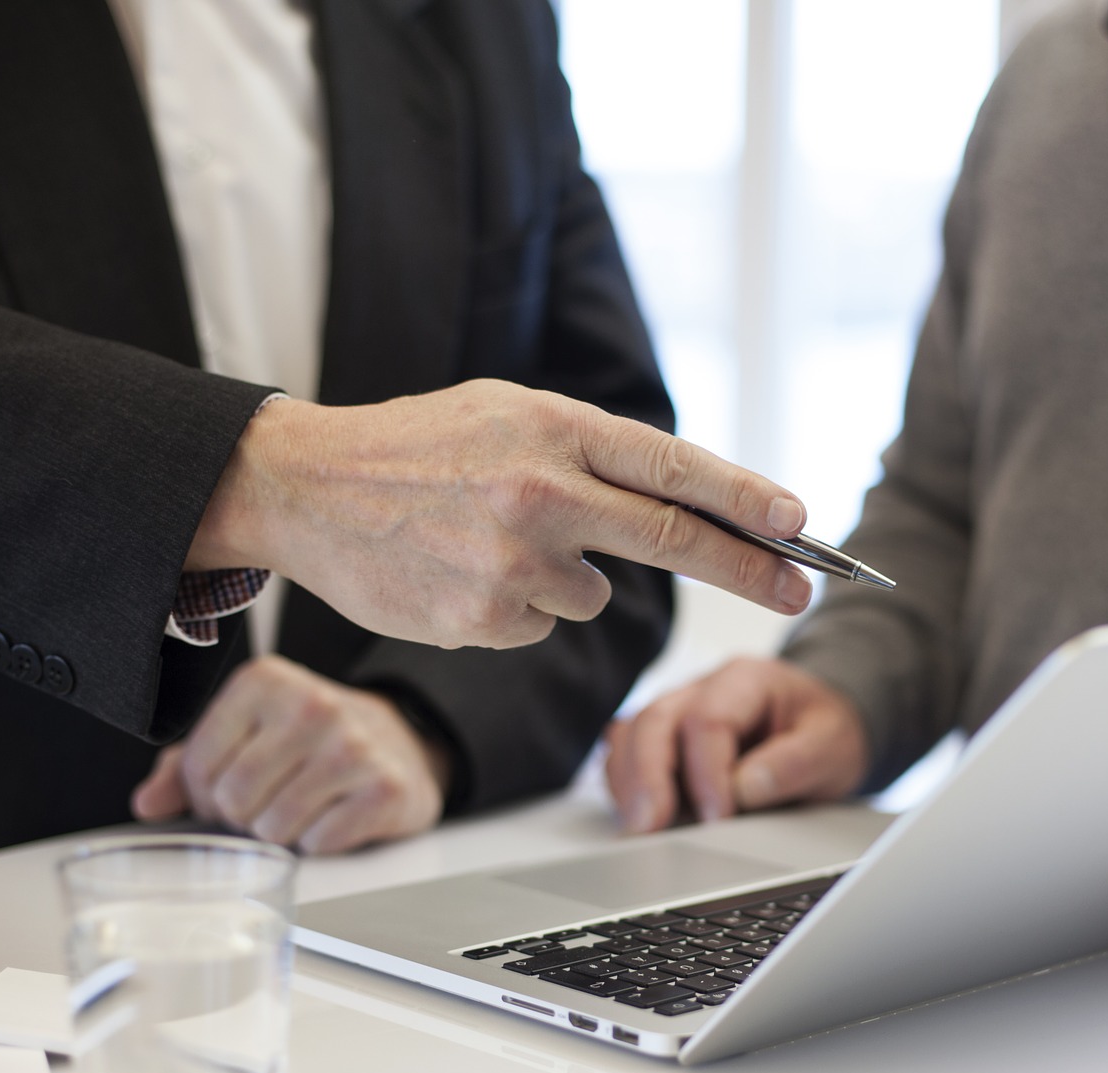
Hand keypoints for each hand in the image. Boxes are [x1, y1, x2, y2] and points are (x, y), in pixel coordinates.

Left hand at [131, 656, 449, 854]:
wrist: (399, 743)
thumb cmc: (308, 741)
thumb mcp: (245, 735)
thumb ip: (186, 766)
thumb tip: (147, 805)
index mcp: (264, 681)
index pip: (198, 766)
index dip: (205, 794)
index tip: (230, 787)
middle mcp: (311, 704)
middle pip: (234, 800)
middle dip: (243, 817)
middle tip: (267, 803)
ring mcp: (353, 746)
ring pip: (274, 827)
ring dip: (280, 833)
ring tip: (301, 807)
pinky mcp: (386, 788)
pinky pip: (320, 842)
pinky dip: (319, 842)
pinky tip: (334, 814)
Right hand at [187, 382, 813, 649]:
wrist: (305, 487)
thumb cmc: (418, 446)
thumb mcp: (507, 413)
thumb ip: (589, 452)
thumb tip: (683, 501)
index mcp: (552, 427)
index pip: (674, 468)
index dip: (747, 500)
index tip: (801, 523)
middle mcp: (541, 492)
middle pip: (674, 540)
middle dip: (750, 569)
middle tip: (802, 588)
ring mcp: (512, 561)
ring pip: (593, 593)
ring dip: (567, 577)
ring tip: (489, 540)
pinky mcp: (483, 618)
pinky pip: (540, 624)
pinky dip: (517, 607)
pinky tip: (462, 571)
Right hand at [604, 657, 868, 832]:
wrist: (820, 729)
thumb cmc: (824, 733)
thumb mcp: (833, 745)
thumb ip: (795, 763)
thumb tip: (745, 789)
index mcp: (746, 679)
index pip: (708, 719)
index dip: (706, 772)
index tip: (718, 818)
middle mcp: (701, 689)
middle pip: (654, 721)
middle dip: (647, 776)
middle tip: (649, 826)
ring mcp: (676, 713)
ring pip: (630, 736)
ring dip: (629, 783)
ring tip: (638, 828)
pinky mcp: (663, 742)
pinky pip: (626, 756)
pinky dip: (625, 786)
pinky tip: (638, 818)